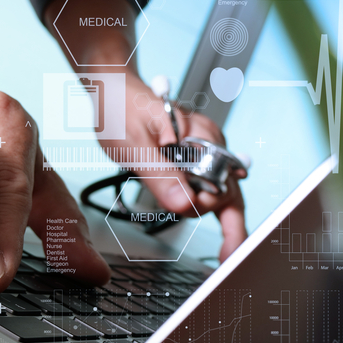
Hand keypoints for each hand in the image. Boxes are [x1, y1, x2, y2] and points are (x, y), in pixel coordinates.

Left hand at [122, 75, 246, 261]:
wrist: (112, 90)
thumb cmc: (121, 107)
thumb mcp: (134, 144)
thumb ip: (160, 175)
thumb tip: (184, 204)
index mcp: (202, 137)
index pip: (223, 183)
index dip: (208, 205)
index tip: (199, 222)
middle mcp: (211, 144)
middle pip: (230, 192)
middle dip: (225, 221)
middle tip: (224, 252)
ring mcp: (205, 151)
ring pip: (223, 192)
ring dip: (216, 215)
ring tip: (222, 248)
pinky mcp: (196, 157)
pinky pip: (211, 186)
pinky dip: (213, 209)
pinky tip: (220, 234)